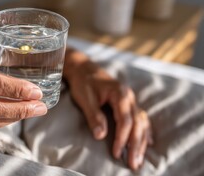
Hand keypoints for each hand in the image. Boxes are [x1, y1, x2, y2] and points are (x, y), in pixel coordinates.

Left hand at [64, 49, 152, 169]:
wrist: (84, 69)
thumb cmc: (83, 83)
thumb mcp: (85, 99)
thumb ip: (94, 116)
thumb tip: (100, 136)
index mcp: (119, 93)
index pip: (125, 120)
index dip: (122, 138)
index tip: (117, 153)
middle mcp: (129, 96)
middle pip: (137, 123)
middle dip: (136, 145)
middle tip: (133, 163)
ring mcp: (131, 99)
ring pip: (142, 122)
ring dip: (142, 141)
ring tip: (139, 159)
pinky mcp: (129, 103)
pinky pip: (141, 118)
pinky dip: (145, 131)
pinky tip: (148, 142)